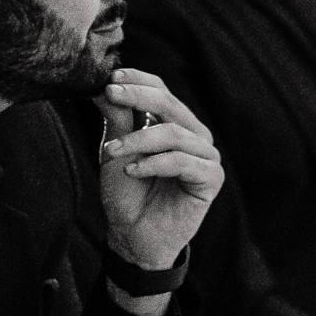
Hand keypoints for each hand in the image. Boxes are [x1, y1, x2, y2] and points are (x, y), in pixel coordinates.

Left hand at [96, 71, 222, 279]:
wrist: (133, 236)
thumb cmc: (127, 194)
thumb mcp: (115, 150)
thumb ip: (117, 118)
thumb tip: (104, 86)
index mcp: (174, 123)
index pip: (162, 90)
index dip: (139, 80)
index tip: (111, 78)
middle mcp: (193, 135)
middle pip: (170, 104)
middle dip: (138, 97)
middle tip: (111, 94)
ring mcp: (205, 156)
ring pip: (174, 133)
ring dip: (138, 139)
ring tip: (113, 152)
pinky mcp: (211, 178)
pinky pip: (183, 161)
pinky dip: (154, 164)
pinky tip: (132, 171)